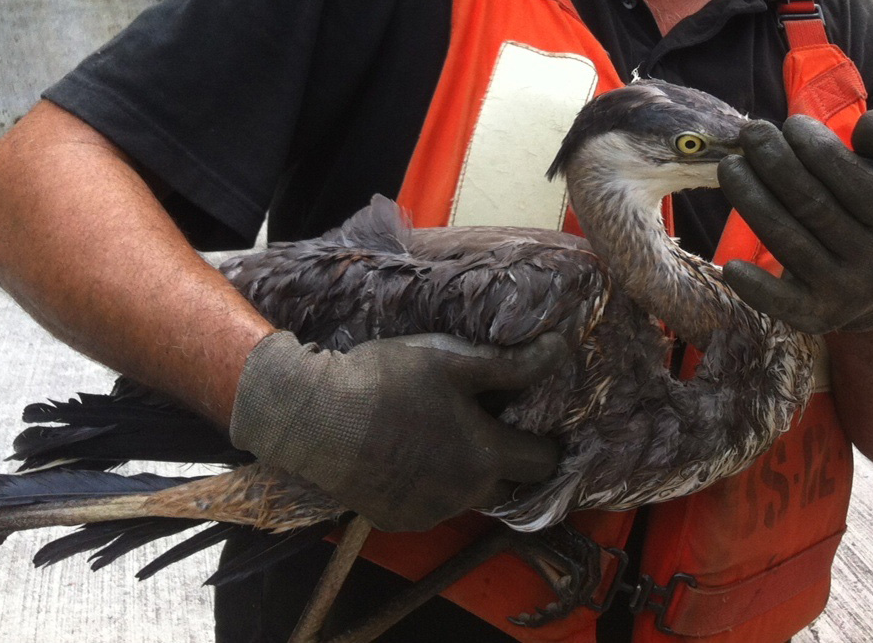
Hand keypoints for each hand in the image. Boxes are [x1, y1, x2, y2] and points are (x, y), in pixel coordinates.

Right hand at [229, 330, 566, 531]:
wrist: (313, 418)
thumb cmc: (388, 381)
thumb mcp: (454, 362)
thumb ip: (512, 364)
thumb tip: (560, 351)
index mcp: (485, 457)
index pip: (544, 462)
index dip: (544, 439)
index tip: (528, 416)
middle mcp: (464, 496)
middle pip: (508, 483)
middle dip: (505, 457)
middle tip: (483, 420)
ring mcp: (428, 514)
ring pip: (467, 495)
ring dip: (465, 471)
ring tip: (439, 431)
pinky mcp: (395, 521)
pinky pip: (430, 505)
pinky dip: (430, 484)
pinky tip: (408, 452)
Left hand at [718, 109, 872, 333]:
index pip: (854, 180)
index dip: (817, 147)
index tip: (791, 124)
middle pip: (814, 206)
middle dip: (776, 164)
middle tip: (751, 134)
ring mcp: (849, 295)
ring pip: (789, 240)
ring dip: (752, 200)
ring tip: (730, 166)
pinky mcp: (818, 317)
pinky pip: (781, 301)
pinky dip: (756, 286)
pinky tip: (730, 265)